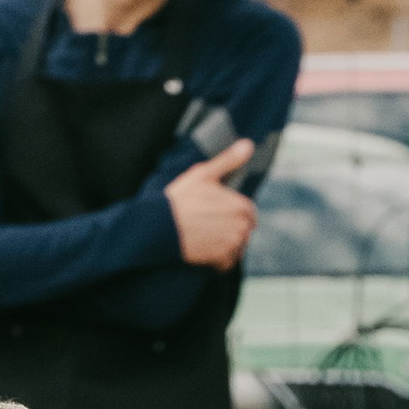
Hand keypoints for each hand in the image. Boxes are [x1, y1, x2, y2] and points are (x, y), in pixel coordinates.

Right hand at [166, 140, 257, 270]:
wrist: (159, 227)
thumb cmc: (179, 199)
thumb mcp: (203, 174)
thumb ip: (229, 161)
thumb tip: (249, 144)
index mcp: (241, 206)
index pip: (248, 213)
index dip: (232, 212)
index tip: (215, 213)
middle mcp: (242, 226)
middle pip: (243, 231)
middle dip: (230, 229)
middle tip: (207, 226)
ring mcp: (232, 244)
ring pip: (236, 247)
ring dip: (225, 245)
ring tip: (204, 238)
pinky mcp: (221, 260)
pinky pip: (227, 263)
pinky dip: (219, 261)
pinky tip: (204, 252)